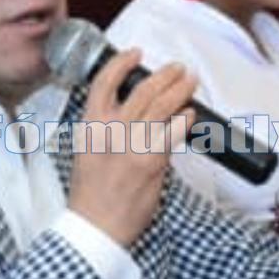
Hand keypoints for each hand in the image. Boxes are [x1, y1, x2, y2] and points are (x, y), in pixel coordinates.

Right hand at [68, 49, 195, 246]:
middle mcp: (110, 130)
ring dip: (180, 89)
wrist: (96, 225)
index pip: (104, 82)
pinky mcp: (152, 160)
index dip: (122, 63)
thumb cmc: (91, 196)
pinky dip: (185, 119)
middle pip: (142, 89)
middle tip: (178, 68)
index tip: (136, 53)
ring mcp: (132, 144)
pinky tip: (190, 114)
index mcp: (90, 126)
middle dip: (165, 74)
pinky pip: (174, 131)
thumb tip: (138, 117)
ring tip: (190, 81)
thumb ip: (108, 130)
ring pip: (162, 104)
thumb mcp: (88, 152)